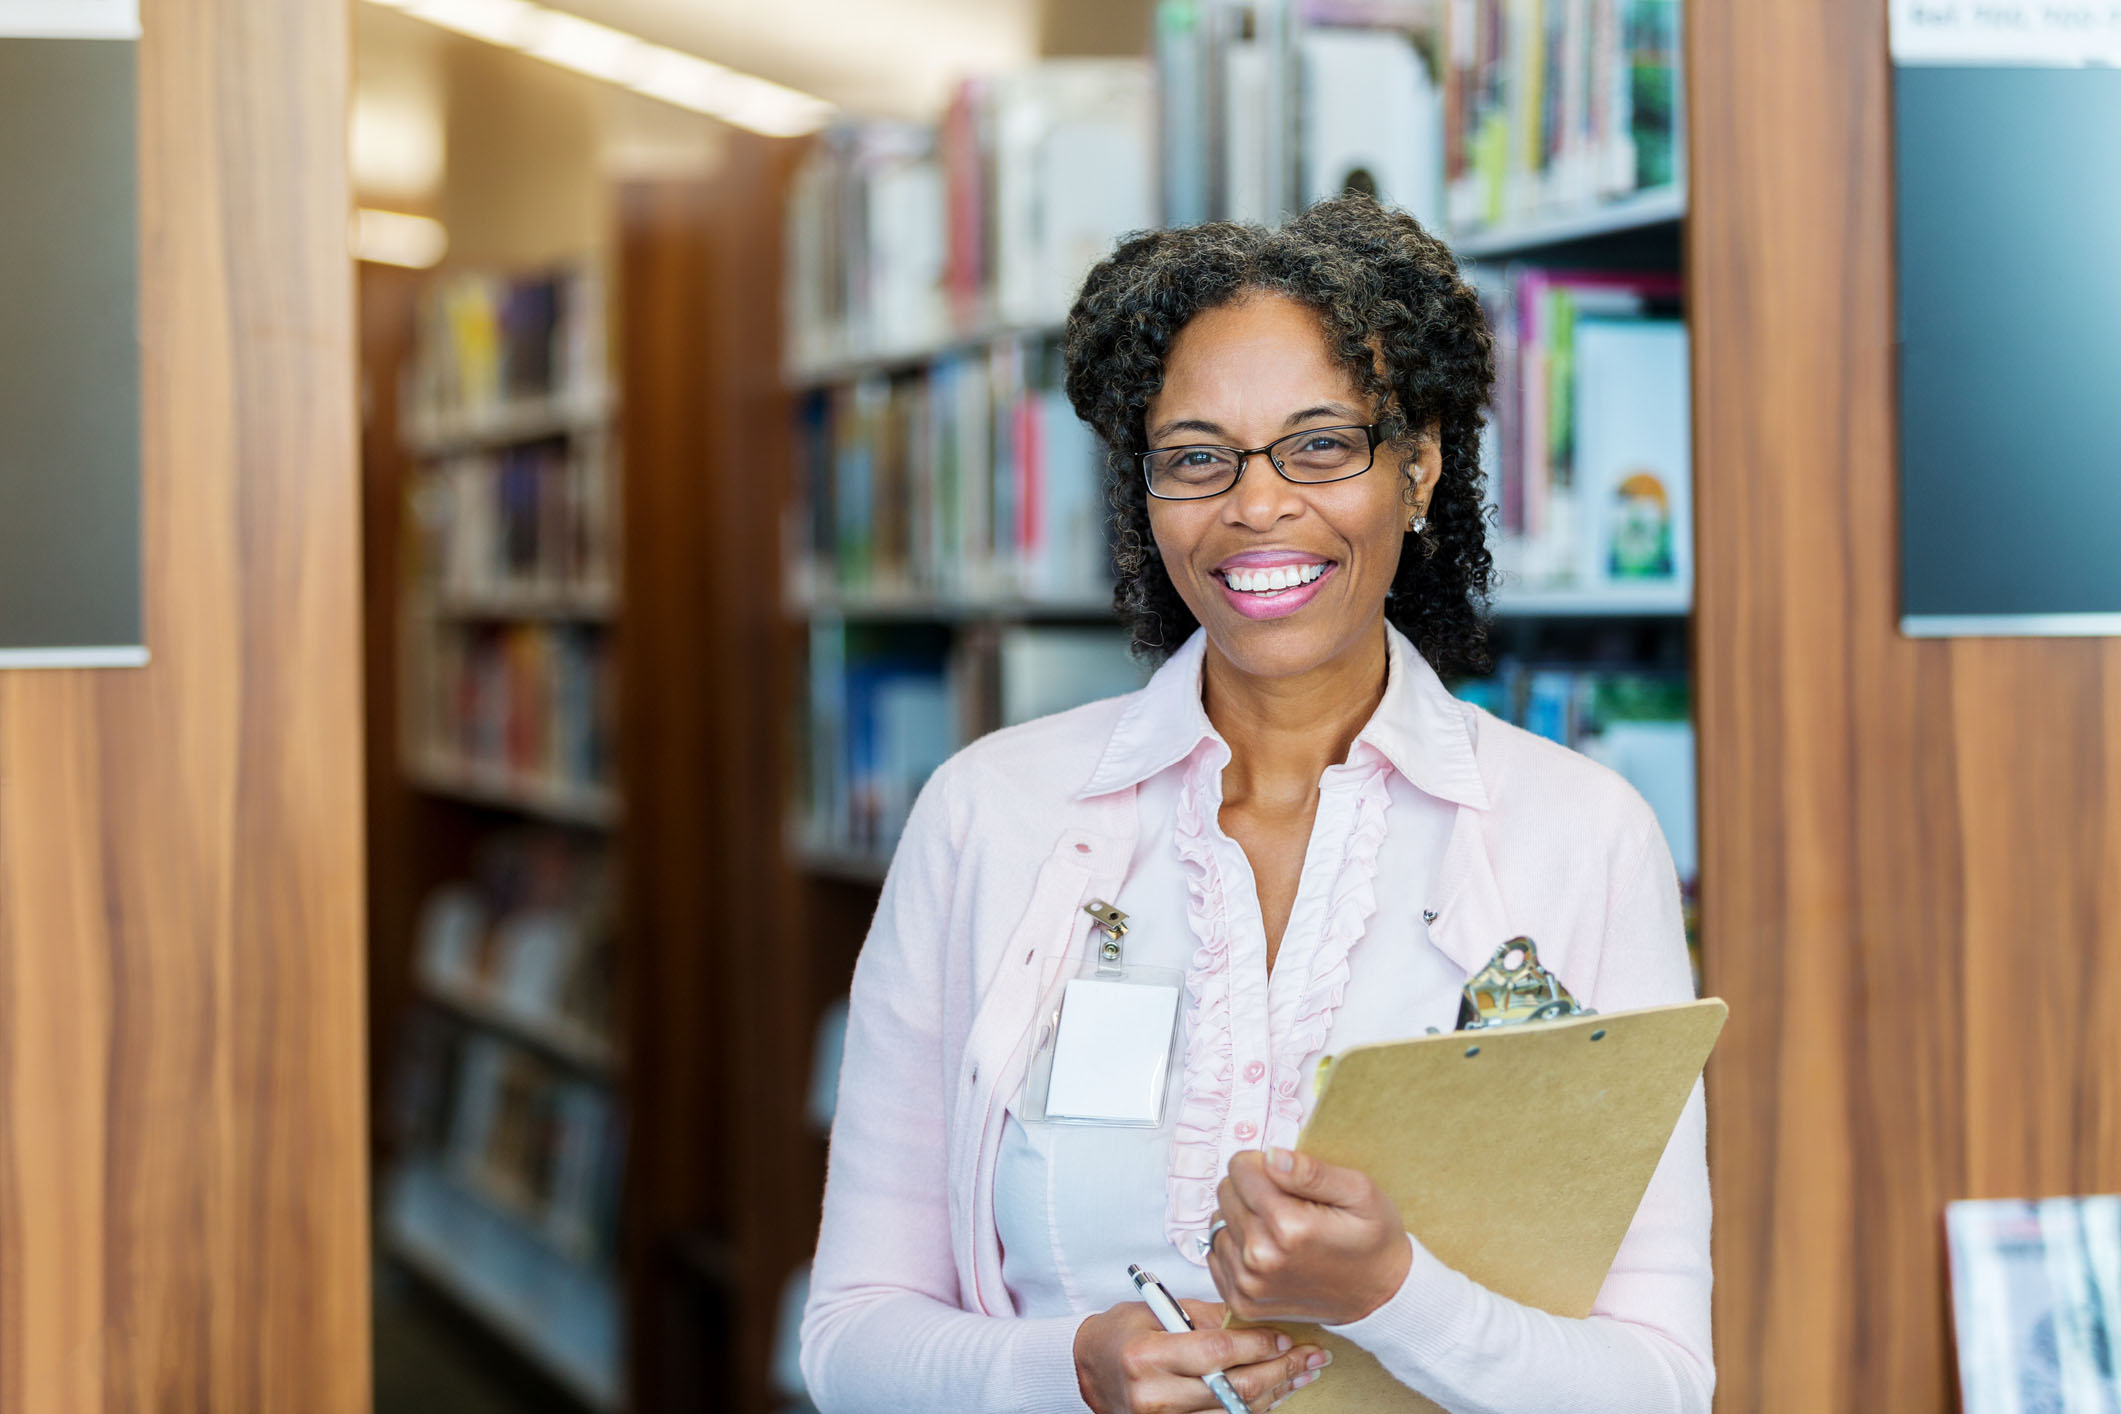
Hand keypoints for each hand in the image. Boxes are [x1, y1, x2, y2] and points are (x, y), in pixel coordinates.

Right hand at [1073, 1297, 1329, 1412]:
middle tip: (1312, 1357)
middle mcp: (1154, 1394)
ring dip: (1276, 1392)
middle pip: (1233, 1389)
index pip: (1216, 1352)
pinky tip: (1276, 1391)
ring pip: (1235, 1411)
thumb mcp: (1161, 1311)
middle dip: (1280, 1371)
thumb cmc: (1125, 1333)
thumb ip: (1210, 1318)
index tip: (1286, 1337)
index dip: (1258, 1345)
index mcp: (1148, 1356)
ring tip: (1303, 1373)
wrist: (1091, 1368)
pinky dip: (1254, 1407)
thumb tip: (1260, 1321)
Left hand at [1207, 1148, 1412, 1325]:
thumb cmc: (1372, 1240)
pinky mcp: (1241, 1301)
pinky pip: (1216, 1254)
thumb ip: (1311, 1171)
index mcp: (1288, 1225)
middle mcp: (1260, 1257)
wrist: (1379, 1297)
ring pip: (1219, 1222)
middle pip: (1226, 1192)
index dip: (1264, 1165)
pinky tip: (1269, 1252)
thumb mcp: (1359, 1192)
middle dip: (1252, 1190)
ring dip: (1243, 1219)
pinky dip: (1237, 1247)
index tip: (1288, 1180)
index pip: (1240, 1167)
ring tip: (1281, 1231)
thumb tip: (1271, 1155)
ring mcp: (1247, 1284)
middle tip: (1289, 1206)